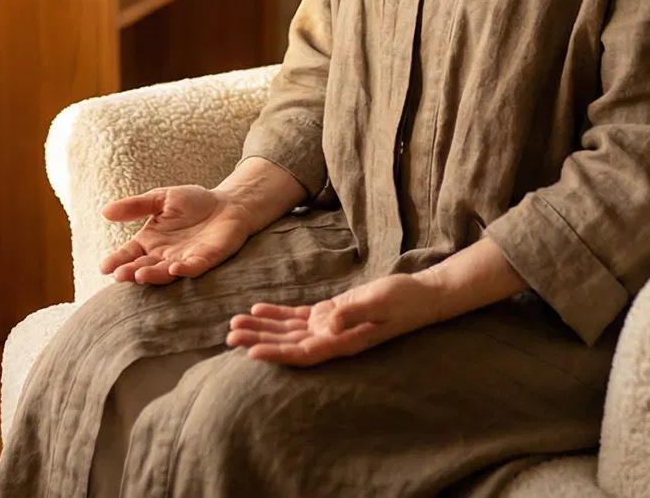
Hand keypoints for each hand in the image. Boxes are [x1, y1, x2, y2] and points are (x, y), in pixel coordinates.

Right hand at [99, 185, 257, 284]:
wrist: (228, 204)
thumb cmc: (194, 202)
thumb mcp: (160, 198)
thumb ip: (136, 206)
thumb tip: (104, 211)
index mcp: (150, 241)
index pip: (129, 253)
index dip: (117, 261)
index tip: (104, 267)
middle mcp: (164, 255)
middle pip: (144, 266)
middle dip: (132, 272)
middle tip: (119, 275)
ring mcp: (184, 259)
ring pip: (165, 272)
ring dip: (153, 275)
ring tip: (139, 275)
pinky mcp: (205, 259)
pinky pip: (193, 267)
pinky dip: (184, 269)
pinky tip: (173, 268)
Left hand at [225, 272, 442, 366]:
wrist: (420, 296)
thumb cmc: (403, 300)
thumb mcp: (379, 302)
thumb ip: (353, 312)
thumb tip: (327, 324)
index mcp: (342, 343)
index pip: (302, 354)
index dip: (276, 354)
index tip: (251, 353)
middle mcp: (332, 339)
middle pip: (288, 345)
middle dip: (259, 341)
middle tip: (230, 335)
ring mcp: (330, 327)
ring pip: (288, 332)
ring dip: (262, 329)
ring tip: (234, 324)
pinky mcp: (332, 314)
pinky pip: (299, 317)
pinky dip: (277, 315)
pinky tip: (258, 310)